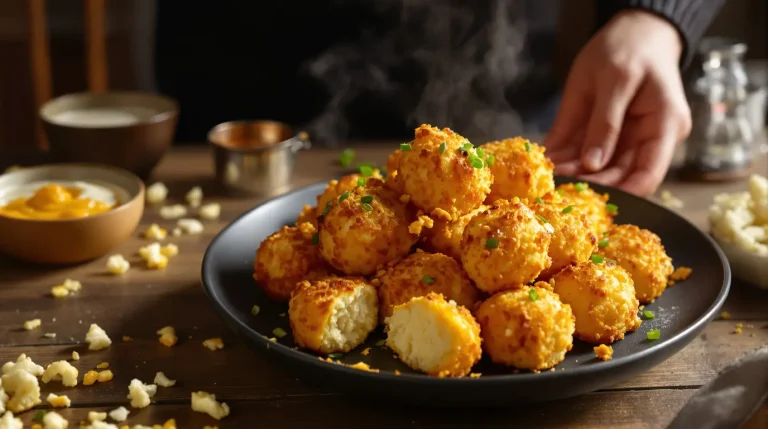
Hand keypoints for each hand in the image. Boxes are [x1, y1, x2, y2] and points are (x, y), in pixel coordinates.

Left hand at [544, 10, 691, 195]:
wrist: (633, 29)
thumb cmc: (630, 47)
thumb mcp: (616, 79)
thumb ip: (605, 123)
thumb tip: (592, 164)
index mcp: (664, 126)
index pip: (649, 176)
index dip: (622, 192)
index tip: (589, 197)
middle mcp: (649, 139)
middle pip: (621, 176)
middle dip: (590, 184)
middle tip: (557, 186)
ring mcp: (627, 138)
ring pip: (600, 168)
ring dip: (573, 173)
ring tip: (547, 176)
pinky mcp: (604, 134)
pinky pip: (585, 152)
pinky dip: (567, 158)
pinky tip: (547, 162)